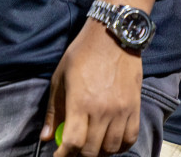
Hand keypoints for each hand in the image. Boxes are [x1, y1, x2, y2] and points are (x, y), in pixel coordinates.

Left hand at [41, 21, 142, 156]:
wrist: (113, 36)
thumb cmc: (82, 55)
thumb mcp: (60, 78)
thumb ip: (53, 110)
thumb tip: (46, 137)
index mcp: (80, 102)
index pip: (73, 142)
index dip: (64, 156)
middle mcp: (102, 110)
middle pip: (91, 150)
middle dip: (79, 155)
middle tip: (73, 151)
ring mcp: (121, 111)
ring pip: (111, 148)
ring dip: (99, 152)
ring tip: (91, 147)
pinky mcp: (134, 108)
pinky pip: (129, 138)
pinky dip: (120, 146)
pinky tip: (110, 143)